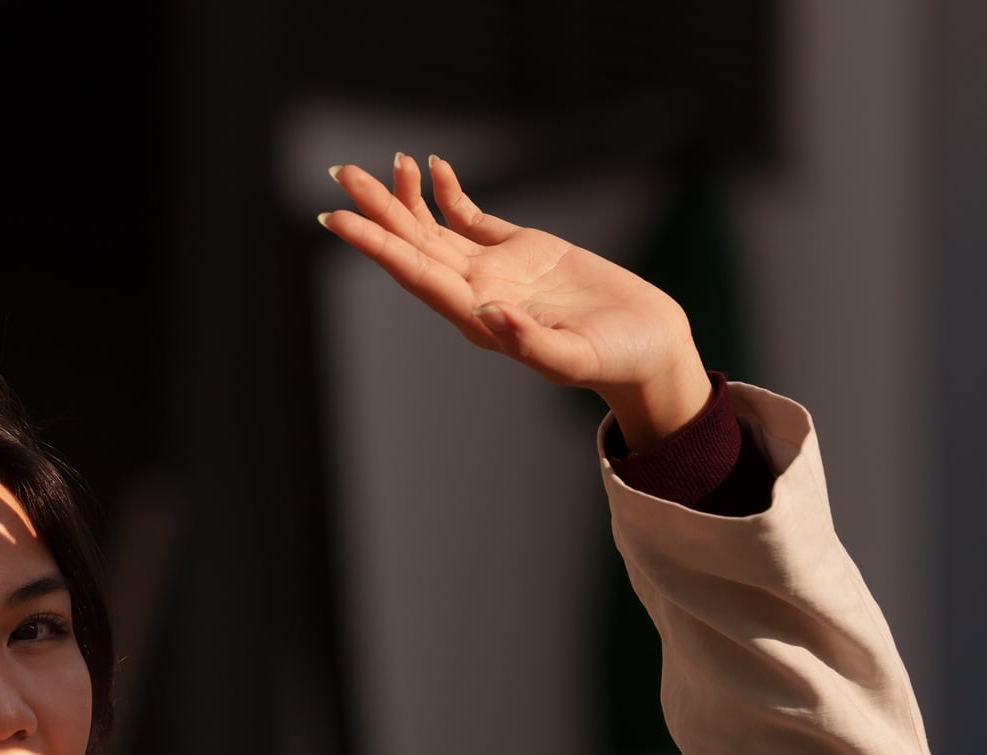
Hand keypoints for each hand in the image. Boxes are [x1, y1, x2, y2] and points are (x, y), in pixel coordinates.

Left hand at [319, 153, 711, 451]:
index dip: (374, 245)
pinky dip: (450, 194)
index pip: (414, 274)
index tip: (336, 219)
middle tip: (341, 174)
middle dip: (376, 210)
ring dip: (406, 197)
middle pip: (412, 246)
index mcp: (477, 318)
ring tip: (383, 162)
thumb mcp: (575, 357)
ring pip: (434, 229)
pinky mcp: (523, 249)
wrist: (650, 347)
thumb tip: (488, 314)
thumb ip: (530, 342)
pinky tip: (434, 167)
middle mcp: (475, 292)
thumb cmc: (616, 360)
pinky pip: (472, 218)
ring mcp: (495, 269)